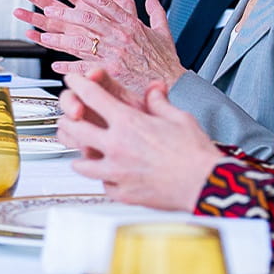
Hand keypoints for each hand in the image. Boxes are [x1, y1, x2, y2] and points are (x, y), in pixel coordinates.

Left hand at [13, 0, 184, 95]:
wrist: (172, 85)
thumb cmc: (165, 60)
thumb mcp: (162, 31)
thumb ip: (155, 10)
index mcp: (131, 24)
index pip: (104, 3)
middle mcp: (121, 36)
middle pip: (89, 19)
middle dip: (66, 13)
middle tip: (49, 9)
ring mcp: (114, 54)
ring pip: (83, 42)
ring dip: (62, 39)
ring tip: (45, 36)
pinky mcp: (111, 72)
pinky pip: (85, 68)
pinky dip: (70, 67)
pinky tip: (56, 65)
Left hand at [56, 72, 222, 210]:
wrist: (205, 184)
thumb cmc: (195, 153)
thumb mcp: (178, 117)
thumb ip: (159, 102)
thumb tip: (155, 89)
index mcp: (128, 123)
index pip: (91, 96)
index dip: (77, 84)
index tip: (73, 80)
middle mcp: (116, 146)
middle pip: (74, 128)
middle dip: (68, 120)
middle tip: (71, 118)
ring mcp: (116, 171)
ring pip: (80, 163)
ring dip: (80, 156)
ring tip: (82, 154)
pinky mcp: (122, 192)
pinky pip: (102, 185)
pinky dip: (104, 180)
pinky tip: (108, 177)